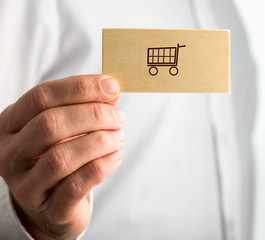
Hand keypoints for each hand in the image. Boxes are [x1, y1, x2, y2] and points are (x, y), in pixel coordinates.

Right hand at [0, 75, 124, 238]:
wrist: (53, 204)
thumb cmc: (60, 156)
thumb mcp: (67, 128)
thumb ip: (88, 107)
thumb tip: (112, 88)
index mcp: (11, 124)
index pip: (41, 96)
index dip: (80, 88)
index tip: (111, 86)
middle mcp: (10, 154)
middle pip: (50, 124)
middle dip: (93, 115)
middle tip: (119, 118)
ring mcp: (25, 184)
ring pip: (62, 156)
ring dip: (99, 142)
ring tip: (119, 137)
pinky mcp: (48, 209)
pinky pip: (76, 185)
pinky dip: (101, 166)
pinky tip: (115, 157)